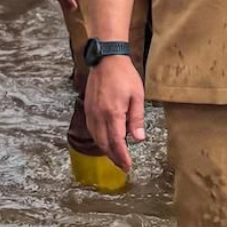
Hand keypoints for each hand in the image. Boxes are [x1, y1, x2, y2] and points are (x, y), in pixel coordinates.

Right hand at [85, 56, 145, 170]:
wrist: (106, 60)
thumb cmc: (124, 75)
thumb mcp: (137, 96)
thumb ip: (137, 118)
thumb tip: (138, 139)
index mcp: (113, 113)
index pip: (116, 142)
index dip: (122, 156)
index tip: (127, 166)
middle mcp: (99, 115)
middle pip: (104, 144)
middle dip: (114, 157)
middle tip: (124, 165)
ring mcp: (91, 112)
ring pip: (96, 138)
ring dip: (105, 150)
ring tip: (116, 156)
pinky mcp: (88, 108)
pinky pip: (92, 130)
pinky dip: (99, 139)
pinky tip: (106, 141)